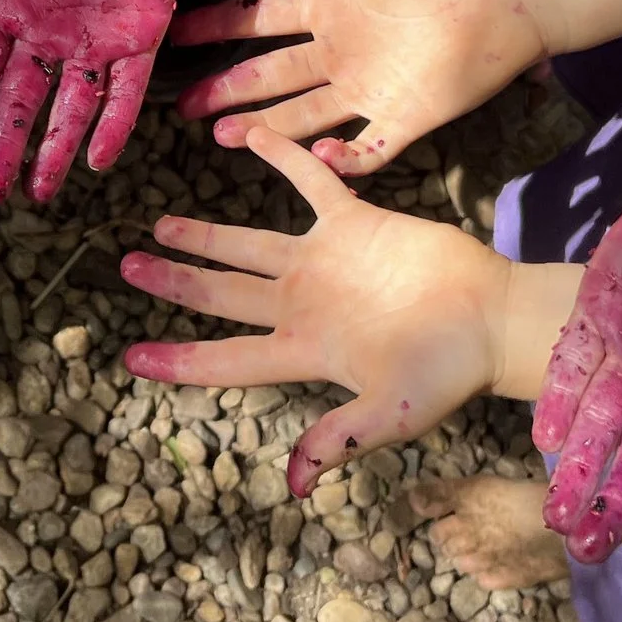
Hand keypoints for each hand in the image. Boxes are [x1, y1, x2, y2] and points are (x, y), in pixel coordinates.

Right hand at [0, 0, 186, 201]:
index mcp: (7, 0)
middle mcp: (48, 26)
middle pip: (18, 100)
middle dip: (0, 146)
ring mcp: (95, 33)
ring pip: (69, 106)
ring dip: (51, 150)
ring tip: (36, 193)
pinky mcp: (141, 30)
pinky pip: (126, 88)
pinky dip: (112, 123)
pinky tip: (96, 160)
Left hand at [123, 128, 523, 493]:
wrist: (494, 319)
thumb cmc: (447, 371)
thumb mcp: (392, 413)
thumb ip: (340, 438)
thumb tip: (295, 484)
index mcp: (303, 352)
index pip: (225, 359)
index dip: (177, 361)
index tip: (128, 358)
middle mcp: (301, 306)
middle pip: (221, 293)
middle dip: (174, 281)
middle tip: (127, 266)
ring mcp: (323, 263)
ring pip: (247, 244)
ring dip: (204, 233)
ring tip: (160, 226)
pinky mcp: (354, 224)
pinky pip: (308, 185)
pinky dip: (280, 160)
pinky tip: (247, 136)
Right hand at [169, 0, 543, 173]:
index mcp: (335, 6)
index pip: (263, 17)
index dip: (221, 25)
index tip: (179, 33)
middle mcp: (345, 52)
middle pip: (272, 75)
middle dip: (228, 90)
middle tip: (185, 106)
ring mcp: (374, 87)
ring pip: (306, 114)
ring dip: (266, 126)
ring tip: (223, 136)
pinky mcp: (410, 116)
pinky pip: (369, 146)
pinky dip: (345, 157)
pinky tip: (319, 158)